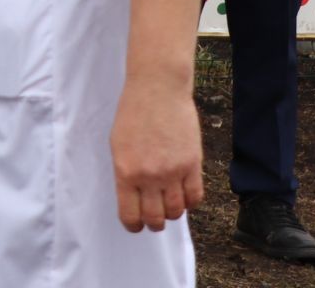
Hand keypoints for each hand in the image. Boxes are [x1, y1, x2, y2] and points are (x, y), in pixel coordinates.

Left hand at [109, 78, 204, 232]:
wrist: (157, 88)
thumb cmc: (133, 113)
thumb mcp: (118, 145)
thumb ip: (126, 173)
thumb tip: (134, 198)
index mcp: (125, 172)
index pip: (130, 215)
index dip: (134, 226)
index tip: (136, 225)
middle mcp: (149, 176)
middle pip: (155, 219)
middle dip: (154, 223)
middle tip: (154, 217)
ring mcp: (173, 171)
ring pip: (177, 211)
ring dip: (172, 212)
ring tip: (169, 202)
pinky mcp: (193, 164)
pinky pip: (196, 197)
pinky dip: (190, 202)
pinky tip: (184, 194)